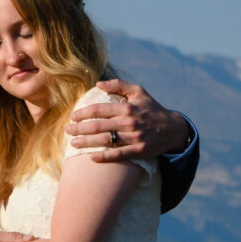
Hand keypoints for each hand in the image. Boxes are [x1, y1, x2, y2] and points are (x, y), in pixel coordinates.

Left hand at [67, 80, 192, 163]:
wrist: (172, 128)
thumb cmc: (151, 109)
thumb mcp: (138, 92)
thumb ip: (118, 85)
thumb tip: (98, 84)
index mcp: (127, 107)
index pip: (99, 109)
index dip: (83, 113)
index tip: (73, 116)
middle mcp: (129, 122)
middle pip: (98, 126)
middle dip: (79, 129)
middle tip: (68, 130)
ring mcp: (134, 137)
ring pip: (105, 140)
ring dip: (86, 143)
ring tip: (74, 143)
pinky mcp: (139, 150)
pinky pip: (118, 155)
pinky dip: (104, 157)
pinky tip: (91, 157)